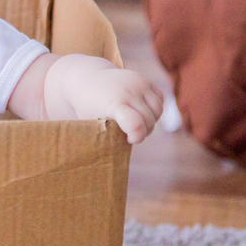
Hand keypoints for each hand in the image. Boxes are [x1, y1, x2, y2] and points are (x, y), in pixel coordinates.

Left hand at [47, 54, 163, 143]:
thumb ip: (106, 139)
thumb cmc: (87, 107)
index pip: (136, 124)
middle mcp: (129, 91)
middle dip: (143, 132)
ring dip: (150, 121)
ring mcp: (138, 83)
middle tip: (129, 134)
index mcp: (114, 104)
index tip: (129, 139)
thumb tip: (108, 167)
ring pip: (158, 111)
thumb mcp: (92, 124)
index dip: (137, 137)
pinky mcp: (144, 79)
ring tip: (135, 123)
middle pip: (149, 121)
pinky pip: (160, 100)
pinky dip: (154, 109)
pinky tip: (140, 111)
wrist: (85, 79)